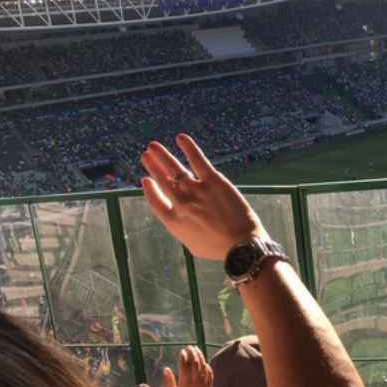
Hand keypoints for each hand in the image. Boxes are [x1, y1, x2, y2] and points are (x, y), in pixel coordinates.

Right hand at [140, 134, 267, 259]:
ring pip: (174, 168)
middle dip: (153, 166)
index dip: (150, 189)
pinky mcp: (213, 181)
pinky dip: (188, 147)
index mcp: (174, 221)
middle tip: (146, 155)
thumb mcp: (192, 244)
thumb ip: (182, 229)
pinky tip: (180, 138)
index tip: (145, 179)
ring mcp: (196, 190)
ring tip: (153, 146)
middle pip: (162, 180)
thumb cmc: (219, 248)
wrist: (241, 244)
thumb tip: (177, 219)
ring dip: (162, 155)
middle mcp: (180, 203)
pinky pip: (197, 159)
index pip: (155, 201)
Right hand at [163, 346, 212, 386]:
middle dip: (193, 353)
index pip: (185, 365)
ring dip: (201, 357)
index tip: (182, 351)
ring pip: (203, 367)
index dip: (184, 356)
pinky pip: (210, 374)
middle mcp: (195, 383)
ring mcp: (203, 385)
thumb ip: (169, 381)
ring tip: (197, 351)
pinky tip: (204, 363)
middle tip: (190, 347)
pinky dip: (207, 367)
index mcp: (184, 384)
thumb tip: (166, 368)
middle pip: (195, 363)